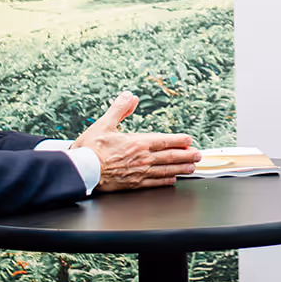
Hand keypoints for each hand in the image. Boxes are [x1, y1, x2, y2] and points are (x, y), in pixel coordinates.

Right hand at [73, 92, 201, 190]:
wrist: (81, 171)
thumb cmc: (90, 149)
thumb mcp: (104, 123)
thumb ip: (119, 108)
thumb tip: (130, 96)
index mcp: (137, 142)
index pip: (165, 141)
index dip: (179, 140)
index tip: (190, 140)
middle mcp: (142, 158)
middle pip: (170, 157)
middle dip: (187, 155)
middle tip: (199, 155)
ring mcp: (139, 173)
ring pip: (166, 171)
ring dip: (181, 169)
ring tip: (192, 168)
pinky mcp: (133, 184)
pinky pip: (154, 183)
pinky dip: (165, 182)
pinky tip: (172, 181)